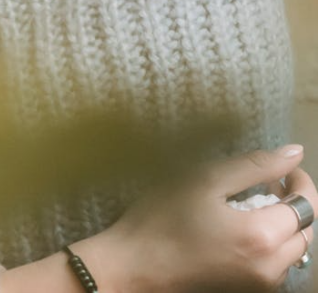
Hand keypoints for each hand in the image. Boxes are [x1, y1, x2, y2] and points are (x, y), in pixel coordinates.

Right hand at [77, 146, 316, 292]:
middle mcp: (272, 266)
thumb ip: (253, 166)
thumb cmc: (160, 220)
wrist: (133, 267)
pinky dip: (269, 244)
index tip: (283, 166)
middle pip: (305, 229)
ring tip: (249, 206)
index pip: (307, 204)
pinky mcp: (247, 290)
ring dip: (282, 224)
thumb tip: (294, 153)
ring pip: (293, 249)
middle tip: (264, 183)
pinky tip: (238, 230)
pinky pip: (276, 264)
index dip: (300, 180)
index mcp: (263, 236)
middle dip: (293, 203)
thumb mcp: (203, 181)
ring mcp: (261, 283)